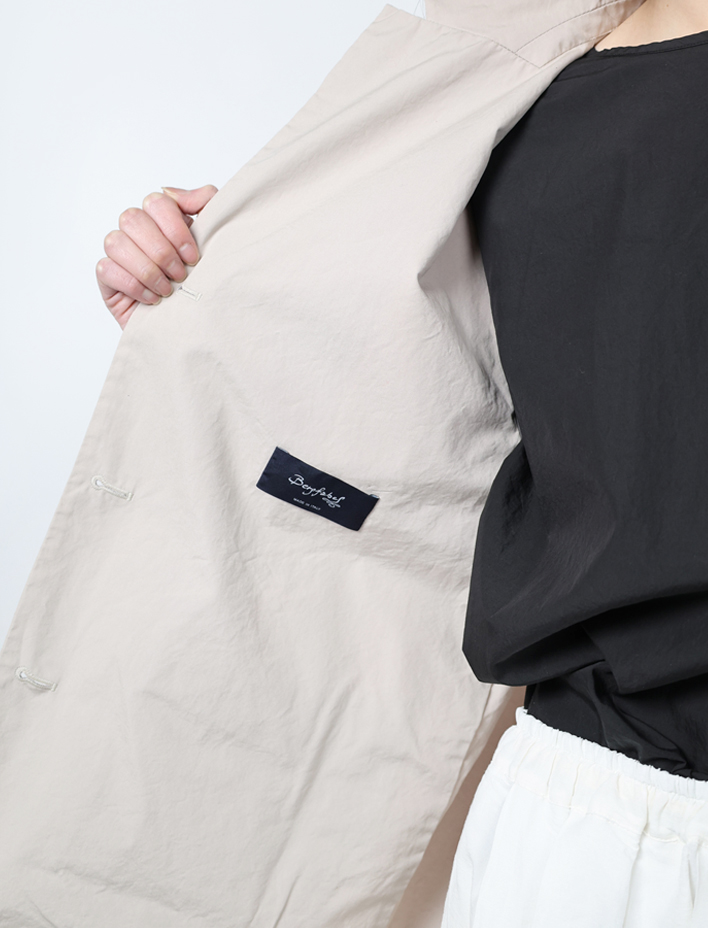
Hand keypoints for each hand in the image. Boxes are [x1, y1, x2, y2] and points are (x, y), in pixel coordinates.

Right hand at [96, 184, 217, 328]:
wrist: (194, 326)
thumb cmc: (203, 282)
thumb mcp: (214, 241)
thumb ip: (205, 203)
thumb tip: (172, 192)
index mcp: (161, 218)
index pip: (156, 202)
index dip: (174, 228)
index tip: (193, 257)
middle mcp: (137, 231)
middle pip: (132, 218)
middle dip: (161, 251)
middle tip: (181, 275)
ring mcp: (119, 253)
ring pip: (116, 242)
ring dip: (147, 269)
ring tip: (168, 290)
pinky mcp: (107, 278)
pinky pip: (106, 269)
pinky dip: (133, 285)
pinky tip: (152, 298)